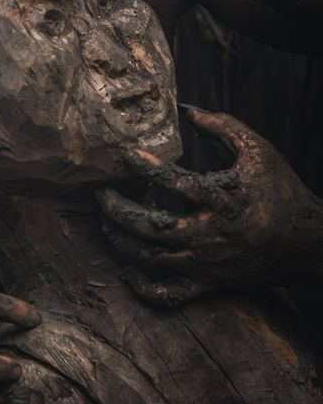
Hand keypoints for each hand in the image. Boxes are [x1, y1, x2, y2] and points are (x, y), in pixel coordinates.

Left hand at [97, 107, 322, 306]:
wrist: (306, 243)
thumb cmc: (280, 191)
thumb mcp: (257, 151)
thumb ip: (222, 126)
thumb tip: (187, 109)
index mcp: (221, 200)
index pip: (174, 182)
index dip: (146, 167)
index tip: (125, 155)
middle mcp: (208, 234)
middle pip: (150, 225)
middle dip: (118, 210)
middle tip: (101, 194)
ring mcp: (206, 263)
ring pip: (151, 259)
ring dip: (121, 242)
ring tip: (105, 222)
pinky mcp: (208, 284)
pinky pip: (168, 294)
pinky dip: (143, 285)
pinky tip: (128, 267)